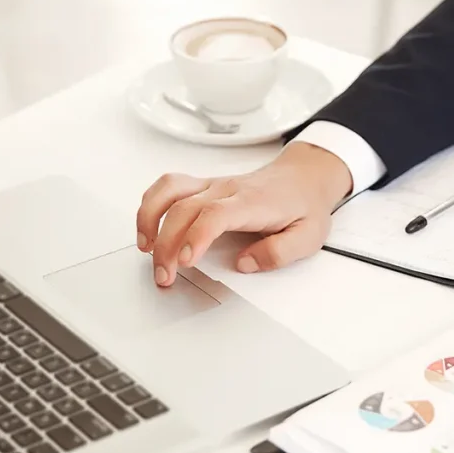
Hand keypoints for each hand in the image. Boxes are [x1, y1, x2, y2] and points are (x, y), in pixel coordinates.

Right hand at [136, 142, 352, 285]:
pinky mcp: (204, 186)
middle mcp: (228, 190)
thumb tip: (245, 264)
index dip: (196, 236)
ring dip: (150, 217)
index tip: (186, 261)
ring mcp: (213, 185)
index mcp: (253, 203)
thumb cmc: (304, 206)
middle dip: (167, 243)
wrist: (305, 177)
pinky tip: (148, 228)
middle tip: (164, 275)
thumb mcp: (308, 237)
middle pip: (185, 208)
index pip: (216, 214)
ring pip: (170, 190)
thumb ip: (279, 252)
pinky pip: (169, 186)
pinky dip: (151, 204)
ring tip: (145, 248)